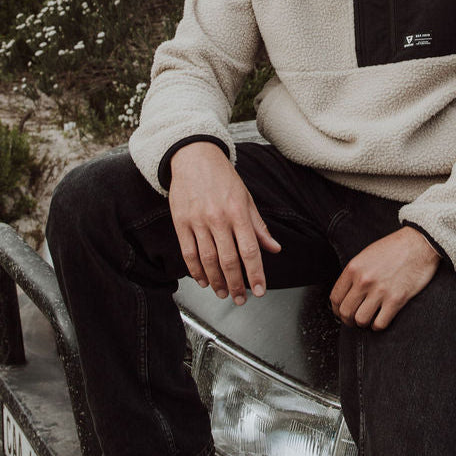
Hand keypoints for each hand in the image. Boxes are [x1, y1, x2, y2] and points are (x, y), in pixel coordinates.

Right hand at [168, 142, 280, 302]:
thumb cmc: (222, 177)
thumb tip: (274, 248)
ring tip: (223, 293)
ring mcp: (198, 221)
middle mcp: (218, 218)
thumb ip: (258, 226)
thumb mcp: (246, 198)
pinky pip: (189, 253)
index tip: (259, 290)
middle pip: (228, 260)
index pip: (250, 250)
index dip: (255, 274)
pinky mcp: (181, 222)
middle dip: (236, 285)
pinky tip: (204, 280)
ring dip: (217, 282)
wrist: (193, 156)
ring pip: (208, 260)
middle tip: (240, 299)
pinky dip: (196, 271)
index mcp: (238, 212)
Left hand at [330, 227, 440, 330]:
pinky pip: (380, 323)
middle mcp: (364, 280)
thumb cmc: (395, 248)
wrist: (419, 243)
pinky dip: (378, 325)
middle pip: (346, 312)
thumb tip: (347, 293)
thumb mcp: (367, 255)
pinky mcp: (396, 299)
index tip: (342, 312)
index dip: (337, 309)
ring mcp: (380, 291)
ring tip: (369, 319)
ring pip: (361, 320)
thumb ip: (355, 274)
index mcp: (354, 268)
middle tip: (354, 320)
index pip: (335, 298)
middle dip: (348, 320)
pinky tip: (381, 319)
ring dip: (364, 324)